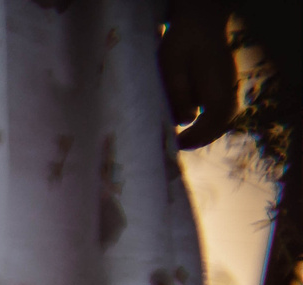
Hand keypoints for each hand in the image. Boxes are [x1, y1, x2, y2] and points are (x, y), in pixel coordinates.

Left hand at [161, 0, 238, 150]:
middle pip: (221, 123)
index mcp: (218, 85)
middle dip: (201, 138)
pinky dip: (206, 122)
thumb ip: (179, 94)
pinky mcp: (222, 86)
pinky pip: (218, 110)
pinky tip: (189, 126)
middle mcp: (228, 88)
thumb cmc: (182, 43)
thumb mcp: (172, 67)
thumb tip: (184, 121)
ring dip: (204, 132)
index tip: (178, 144)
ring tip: (182, 141)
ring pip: (221, 118)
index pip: (215, 119)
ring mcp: (228, 87)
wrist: (199, 22)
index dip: (197, 136)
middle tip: (178, 146)